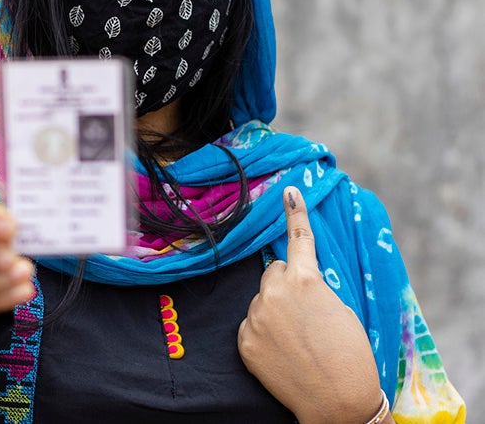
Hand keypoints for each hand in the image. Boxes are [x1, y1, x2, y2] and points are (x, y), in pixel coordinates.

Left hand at [238, 186, 384, 423]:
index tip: (289, 190)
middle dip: (288, 286)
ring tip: (298, 340)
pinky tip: (282, 352)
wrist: (336, 401)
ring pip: (262, 300)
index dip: (294, 213)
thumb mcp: (340, 310)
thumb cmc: (349, 355)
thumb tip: (296, 282)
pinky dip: (264, 334)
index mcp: (304, 279)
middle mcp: (273, 291)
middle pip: (275, 273)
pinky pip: (252, 324)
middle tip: (308, 315)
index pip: (298, 240)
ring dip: (275, 311)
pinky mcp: (243, 339)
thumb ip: (314, 288)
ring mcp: (255, 316)